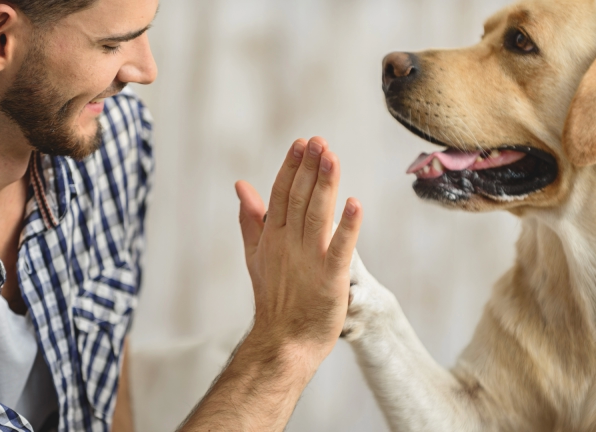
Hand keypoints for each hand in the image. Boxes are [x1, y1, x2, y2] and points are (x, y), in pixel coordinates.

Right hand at [235, 137, 362, 365]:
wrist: (283, 341)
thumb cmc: (274, 297)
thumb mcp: (256, 254)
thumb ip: (251, 218)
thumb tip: (240, 185)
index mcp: (273, 236)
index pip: (281, 194)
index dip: (292, 168)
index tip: (302, 143)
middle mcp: (289, 243)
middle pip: (299, 199)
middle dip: (309, 168)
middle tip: (319, 141)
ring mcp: (309, 260)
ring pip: (317, 215)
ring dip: (325, 186)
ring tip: (332, 157)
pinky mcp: (331, 278)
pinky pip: (340, 248)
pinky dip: (347, 226)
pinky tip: (354, 204)